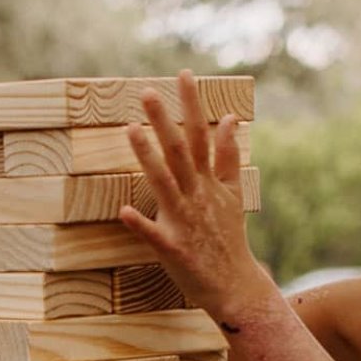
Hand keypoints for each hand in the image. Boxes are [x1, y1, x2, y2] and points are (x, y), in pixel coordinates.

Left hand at [119, 71, 278, 326]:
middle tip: (147, 92)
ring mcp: (185, 222)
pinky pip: (154, 235)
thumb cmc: (228, 239)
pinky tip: (124, 211)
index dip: (191, 105)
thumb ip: (229, 157)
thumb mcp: (233, 194)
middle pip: (180, 152)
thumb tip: (230, 119)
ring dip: (147, 157)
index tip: (183, 74)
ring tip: (130, 130)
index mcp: (210, 183)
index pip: (201, 136)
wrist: (236, 286)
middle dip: (164, 121)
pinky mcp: (174, 250)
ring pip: (165, 183)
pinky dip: (141, 224)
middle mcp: (197, 196)